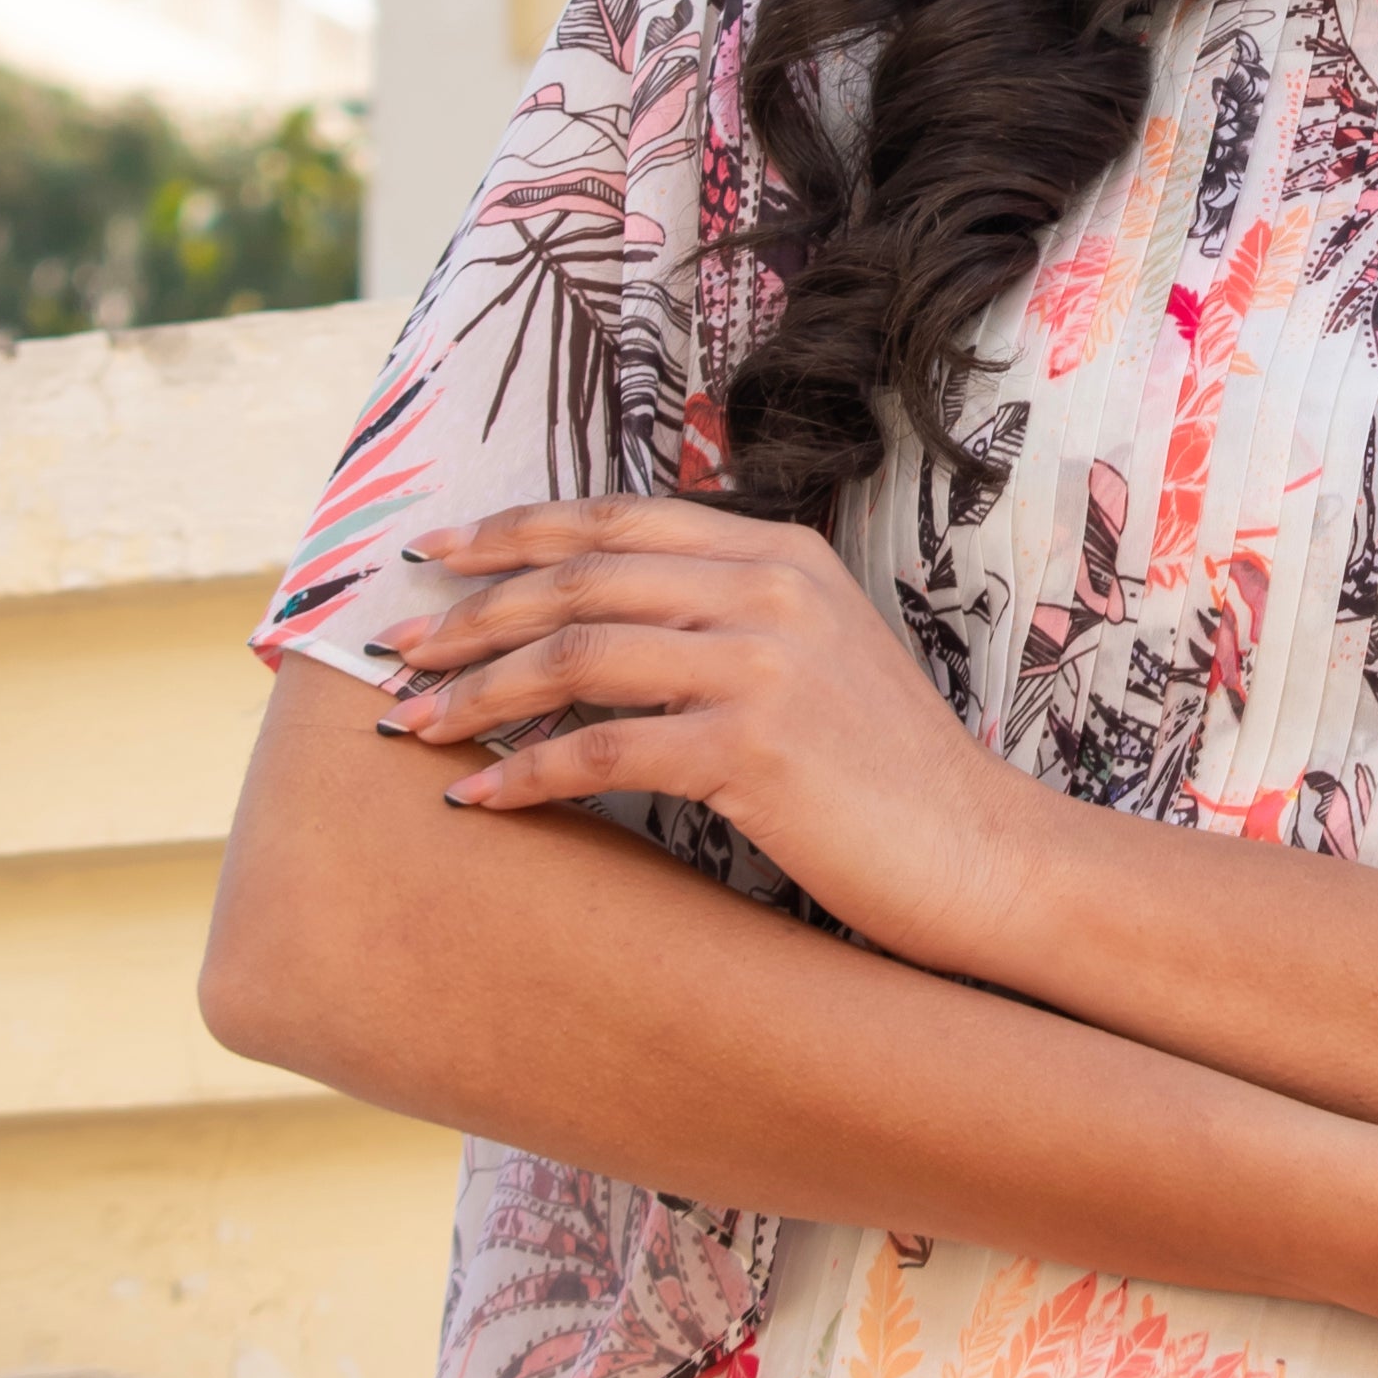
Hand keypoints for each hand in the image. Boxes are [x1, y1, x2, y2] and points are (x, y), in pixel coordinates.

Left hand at [371, 498, 1050, 973]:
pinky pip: (603, 751)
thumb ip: (729, 615)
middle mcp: (770, 588)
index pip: (616, 522)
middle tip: (395, 650)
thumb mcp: (818, 656)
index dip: (514, 533)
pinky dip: (528, 774)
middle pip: (578, 580)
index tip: (435, 556)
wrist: (982, 856)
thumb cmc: (889, 775)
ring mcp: (764, 663)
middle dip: (470, 613)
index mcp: (782, 551)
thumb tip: (598, 622)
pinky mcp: (753, 747)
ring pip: (575, 658)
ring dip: (478, 693)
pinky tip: (480, 798)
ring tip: (415, 727)